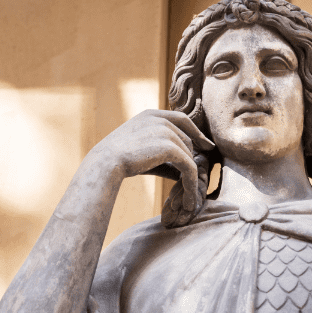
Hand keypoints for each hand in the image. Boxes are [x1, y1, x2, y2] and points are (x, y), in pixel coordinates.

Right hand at [90, 104, 214, 211]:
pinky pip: (189, 167)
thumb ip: (162, 157)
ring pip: (189, 155)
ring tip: (189, 193)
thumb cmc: (118, 160)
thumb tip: (181, 171)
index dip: (196, 133)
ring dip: (190, 175)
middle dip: (193, 158)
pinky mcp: (170, 147)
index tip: (206, 145)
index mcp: (152, 115)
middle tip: (196, 178)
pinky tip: (190, 198)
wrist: (105, 163)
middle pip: (188, 140)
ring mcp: (166, 131)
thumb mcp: (141, 152)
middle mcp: (161, 119)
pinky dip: (192, 183)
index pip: (182, 119)